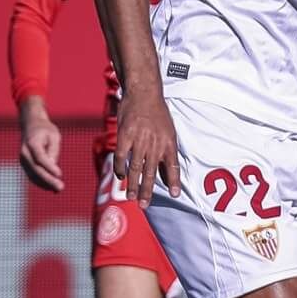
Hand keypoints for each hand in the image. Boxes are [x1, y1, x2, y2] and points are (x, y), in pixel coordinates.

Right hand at [17, 100, 63, 191]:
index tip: (60, 174)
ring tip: (58, 189)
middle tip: (60, 188)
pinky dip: (41, 182)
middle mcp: (24, 152)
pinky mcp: (25, 164)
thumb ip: (53, 150)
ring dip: (45, 184)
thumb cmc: (45, 130)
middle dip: (48, 179)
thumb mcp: (54, 135)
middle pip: (36, 169)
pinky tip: (51, 188)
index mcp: (32, 143)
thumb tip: (52, 165)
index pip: (40, 158)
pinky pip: (32, 175)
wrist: (31, 125)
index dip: (49, 167)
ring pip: (33, 175)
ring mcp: (23, 159)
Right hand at [113, 89, 180, 206]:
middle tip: (144, 205)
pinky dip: (120, 168)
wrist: (144, 93)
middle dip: (147, 190)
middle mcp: (155, 143)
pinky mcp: (125, 135)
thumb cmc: (158, 113)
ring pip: (135, 168)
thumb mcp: (169, 131)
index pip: (173, 166)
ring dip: (132, 185)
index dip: (174, 181)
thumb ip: (167, 152)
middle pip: (151, 172)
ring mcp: (139, 140)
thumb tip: (168, 173)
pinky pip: (121, 157)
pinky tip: (121, 177)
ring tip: (131, 197)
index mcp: (168, 142)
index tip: (176, 195)